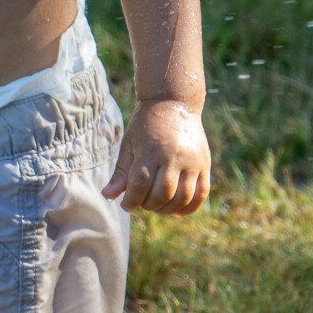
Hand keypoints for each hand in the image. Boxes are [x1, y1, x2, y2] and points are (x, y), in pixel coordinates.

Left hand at [103, 99, 209, 214]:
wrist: (173, 102)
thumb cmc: (145, 125)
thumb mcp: (129, 144)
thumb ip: (121, 172)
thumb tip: (107, 196)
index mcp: (151, 150)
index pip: (140, 185)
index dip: (132, 200)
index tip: (126, 205)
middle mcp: (174, 156)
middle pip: (163, 194)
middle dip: (149, 205)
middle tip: (142, 203)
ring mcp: (192, 161)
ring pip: (183, 197)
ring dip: (168, 209)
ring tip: (157, 205)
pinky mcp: (205, 163)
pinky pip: (201, 193)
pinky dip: (190, 207)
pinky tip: (176, 210)